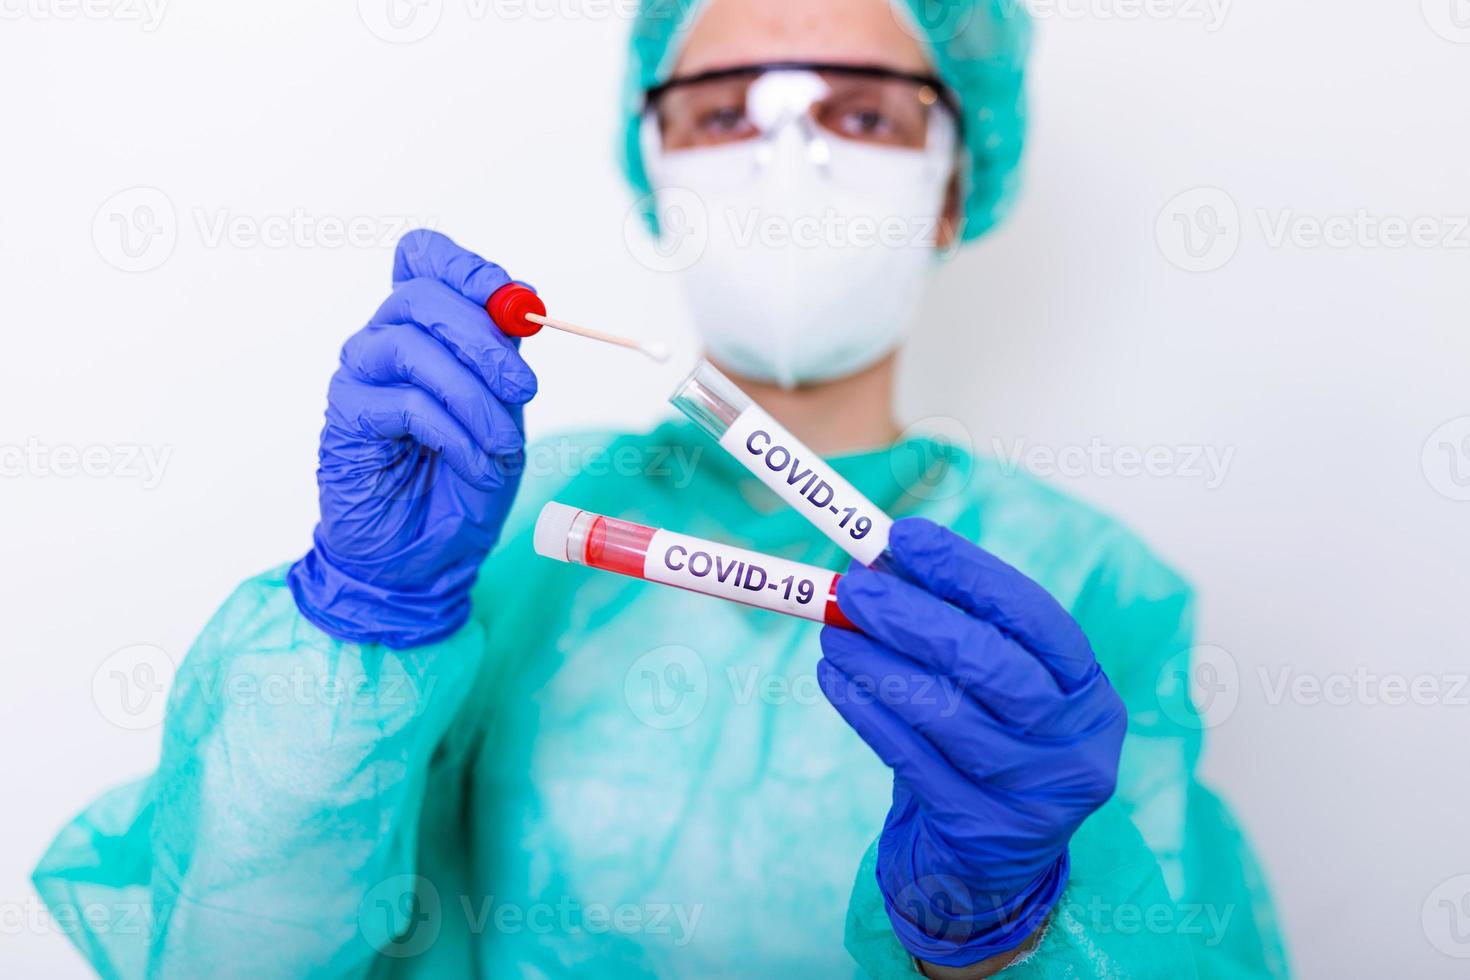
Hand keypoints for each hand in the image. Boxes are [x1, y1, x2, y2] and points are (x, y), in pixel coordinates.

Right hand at [287, 230, 537, 648]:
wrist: (428, 556)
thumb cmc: (464, 482)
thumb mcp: (503, 412)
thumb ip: (503, 358)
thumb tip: (520, 308)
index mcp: (424, 328)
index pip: (423, 258)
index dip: (465, 265)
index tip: (513, 298)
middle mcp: (384, 341)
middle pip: (419, 295)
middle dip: (482, 336)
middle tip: (524, 387)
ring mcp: (359, 376)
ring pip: (410, 347)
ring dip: (472, 396)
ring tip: (502, 444)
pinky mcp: (346, 418)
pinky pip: (405, 404)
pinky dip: (453, 434)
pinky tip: (473, 464)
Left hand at [819, 518, 1126, 967]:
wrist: (987, 868)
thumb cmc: (985, 750)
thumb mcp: (989, 687)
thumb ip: (951, 626)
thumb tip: (878, 560)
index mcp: (1087, 689)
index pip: (1034, 615)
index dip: (968, 572)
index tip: (906, 537)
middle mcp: (1077, 742)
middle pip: (991, 663)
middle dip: (914, 616)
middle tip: (853, 587)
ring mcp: (1036, 794)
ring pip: (947, 712)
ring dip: (879, 663)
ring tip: (833, 630)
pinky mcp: (983, 831)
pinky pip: (913, 760)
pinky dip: (868, 713)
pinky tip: (835, 679)